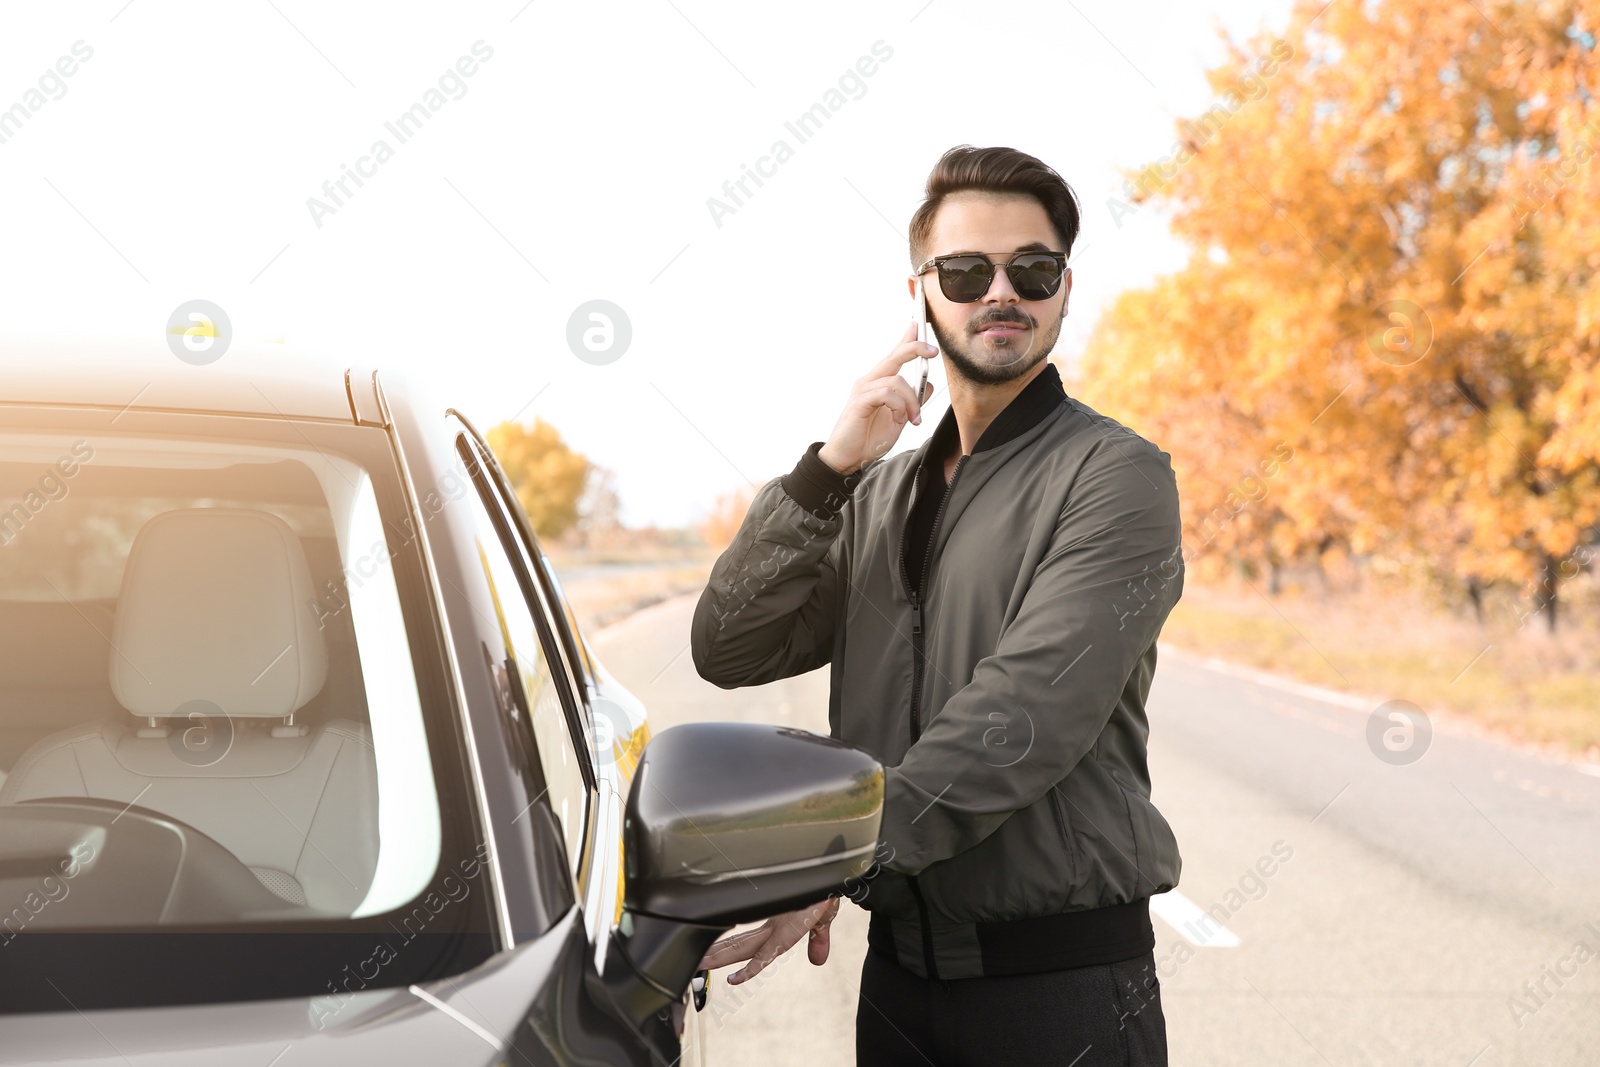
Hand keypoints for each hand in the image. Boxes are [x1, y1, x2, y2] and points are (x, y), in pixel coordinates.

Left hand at [696, 895, 840, 985]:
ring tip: (701, 964)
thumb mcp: (823, 922)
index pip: (749, 943)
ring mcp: (777, 926)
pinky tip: (735, 979)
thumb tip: (818, 960)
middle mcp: (772, 925)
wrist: (836, 877)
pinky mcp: (787, 930)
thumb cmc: (828, 892)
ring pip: (742, 948)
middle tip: (694, 963)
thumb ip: (817, 940)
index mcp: (778, 924)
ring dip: (721, 958)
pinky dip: (751, 969)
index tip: (712, 959)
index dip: (731, 953)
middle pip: (738, 945)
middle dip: (716, 955)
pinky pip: (765, 955)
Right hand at [817, 322, 935, 475]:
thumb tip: (927, 384)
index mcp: (878, 384)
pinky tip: (900, 419)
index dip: (906, 340)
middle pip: (894, 357)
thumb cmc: (868, 439)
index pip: (894, 356)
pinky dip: (900, 406)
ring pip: (897, 381)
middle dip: (914, 348)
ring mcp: (863, 390)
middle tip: (933, 351)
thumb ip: (911, 402)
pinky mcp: (860, 401)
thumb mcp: (898, 419)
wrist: (847, 458)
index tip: (917, 325)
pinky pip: (887, 394)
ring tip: (914, 419)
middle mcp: (869, 382)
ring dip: (912, 401)